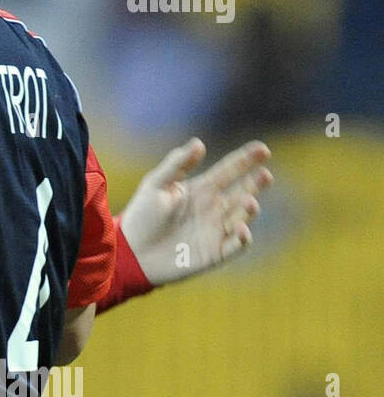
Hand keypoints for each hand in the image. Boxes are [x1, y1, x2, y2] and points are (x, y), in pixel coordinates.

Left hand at [118, 138, 272, 285]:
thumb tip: (199, 143)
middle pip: (242, 192)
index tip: (263, 149)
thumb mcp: (156, 184)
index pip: (229, 171)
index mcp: (201, 190)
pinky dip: (242, 238)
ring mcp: (216, 230)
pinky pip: (235, 245)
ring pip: (242, 217)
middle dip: (255, 183)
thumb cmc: (142, 216)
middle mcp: (213, 208)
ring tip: (249, 200)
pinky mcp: (215, 253)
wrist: (131, 252)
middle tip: (265, 174)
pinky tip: (241, 229)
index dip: (246, 160)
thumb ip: (177, 164)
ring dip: (248, 209)